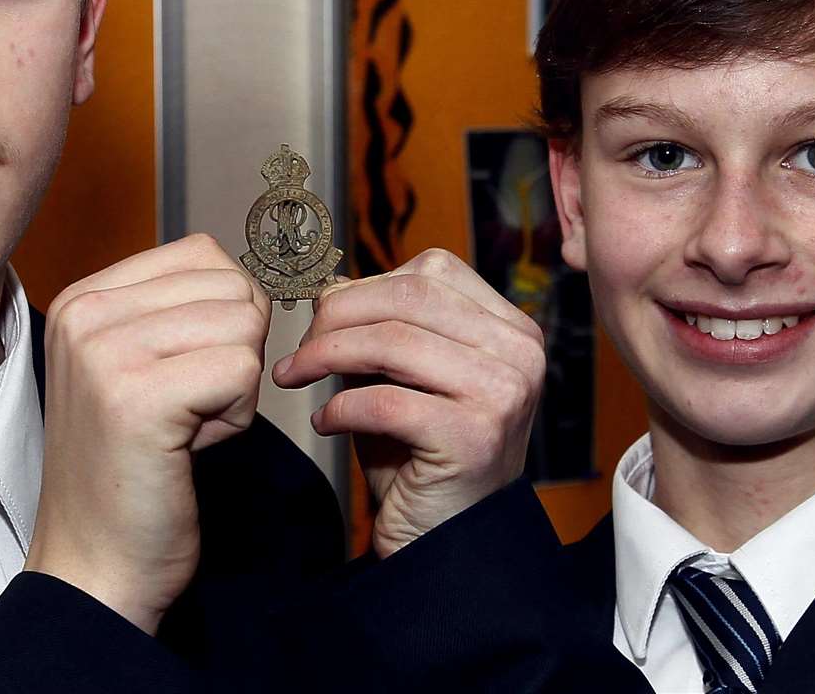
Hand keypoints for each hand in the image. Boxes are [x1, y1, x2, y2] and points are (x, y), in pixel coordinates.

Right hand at [25, 235, 269, 633]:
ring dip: (236, 386)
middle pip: (232, 287)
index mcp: (82, 299)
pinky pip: (243, 371)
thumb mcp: (136, 367)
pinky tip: (190, 447)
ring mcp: (105, 352)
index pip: (202, 255)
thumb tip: (255, 279)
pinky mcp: (138, 397)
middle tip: (187, 408)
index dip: (224, 319)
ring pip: (243, 325)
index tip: (183, 376)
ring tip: (185, 427)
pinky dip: (236, 416)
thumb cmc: (131, 472)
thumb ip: (178, 313)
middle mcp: (84, 312)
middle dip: (235, 352)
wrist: (94, 565)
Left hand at [272, 248, 543, 557]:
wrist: (448, 541)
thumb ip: (382, 327)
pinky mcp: (474, 439)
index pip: (432, 273)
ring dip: (326, 356)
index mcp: (511, 329)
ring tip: (295, 377)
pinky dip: (342, 408)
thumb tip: (332, 287)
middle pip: (410, 297)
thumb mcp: (405, 378)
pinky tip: (327, 423)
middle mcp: (519, 354)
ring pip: (393, 343)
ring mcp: (502, 394)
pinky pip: (386, 402)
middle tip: (298, 349)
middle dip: (337, 316)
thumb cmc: (421, 458)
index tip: (322, 317)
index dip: (365, 287)